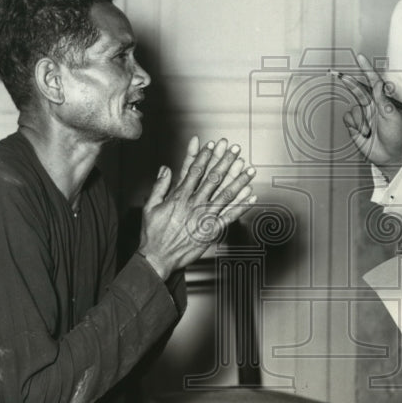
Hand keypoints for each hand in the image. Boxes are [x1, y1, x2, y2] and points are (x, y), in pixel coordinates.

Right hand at [138, 136, 255, 278]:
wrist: (158, 258)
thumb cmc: (153, 234)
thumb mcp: (150, 207)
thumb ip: (160, 186)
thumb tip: (165, 168)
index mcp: (179, 197)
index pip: (195, 171)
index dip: (205, 156)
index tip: (212, 145)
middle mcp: (194, 204)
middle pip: (213, 178)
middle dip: (225, 162)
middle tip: (235, 150)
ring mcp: (204, 217)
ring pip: (225, 195)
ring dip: (239, 181)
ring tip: (249, 170)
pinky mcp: (212, 231)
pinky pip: (230, 216)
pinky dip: (242, 206)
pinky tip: (251, 197)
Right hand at [340, 53, 401, 177]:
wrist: (390, 156)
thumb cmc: (397, 136)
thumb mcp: (393, 116)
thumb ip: (383, 100)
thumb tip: (379, 83)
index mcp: (383, 102)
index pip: (374, 82)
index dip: (367, 69)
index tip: (360, 58)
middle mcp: (372, 106)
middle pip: (359, 90)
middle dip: (350, 83)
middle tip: (341, 75)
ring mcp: (363, 116)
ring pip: (354, 109)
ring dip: (360, 121)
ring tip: (369, 132)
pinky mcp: (355, 126)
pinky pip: (349, 119)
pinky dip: (355, 126)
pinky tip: (362, 133)